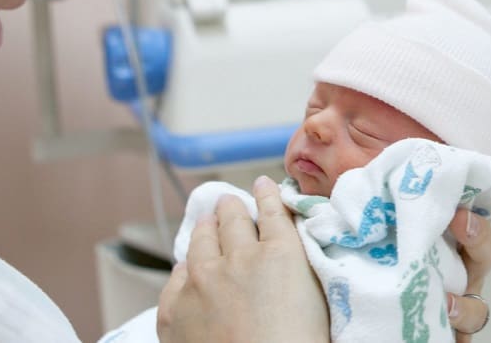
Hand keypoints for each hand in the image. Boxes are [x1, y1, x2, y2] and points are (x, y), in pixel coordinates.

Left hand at [157, 177, 329, 342]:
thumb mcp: (315, 299)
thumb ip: (299, 265)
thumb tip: (288, 247)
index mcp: (281, 253)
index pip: (271, 209)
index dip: (267, 194)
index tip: (262, 185)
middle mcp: (237, 257)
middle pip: (231, 217)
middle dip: (231, 207)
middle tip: (229, 202)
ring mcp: (202, 280)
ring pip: (200, 239)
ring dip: (206, 228)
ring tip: (208, 222)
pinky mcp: (175, 307)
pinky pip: (177, 275)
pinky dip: (185, 268)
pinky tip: (188, 267)